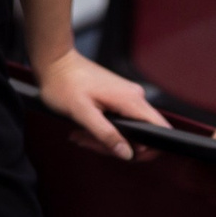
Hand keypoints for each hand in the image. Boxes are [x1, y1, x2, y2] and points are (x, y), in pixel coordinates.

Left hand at [34, 48, 166, 159]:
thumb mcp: (82, 113)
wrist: (56, 62)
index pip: (159, 129)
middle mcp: (135, 97)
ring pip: (128, 130)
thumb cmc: (64, 84)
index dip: (148, 149)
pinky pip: (120, 121)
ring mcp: (128, 96)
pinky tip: (85, 128)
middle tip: (87, 142)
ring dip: (104, 138)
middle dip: (114, 146)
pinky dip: (104, 129)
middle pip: (141, 134)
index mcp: (131, 99)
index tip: (123, 154)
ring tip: (81, 135)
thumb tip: (127, 154)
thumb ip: (106, 134)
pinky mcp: (119, 97)